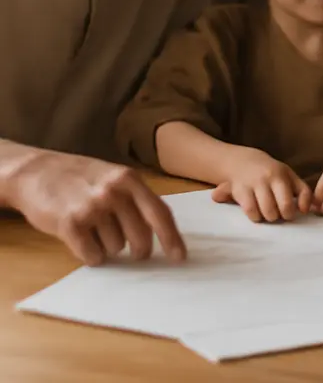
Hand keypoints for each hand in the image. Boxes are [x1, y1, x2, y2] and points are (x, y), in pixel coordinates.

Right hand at [3, 148, 184, 265]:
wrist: (37, 172)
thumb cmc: (79, 177)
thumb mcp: (113, 177)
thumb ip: (135, 198)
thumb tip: (159, 231)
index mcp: (129, 179)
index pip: (160, 212)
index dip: (172, 238)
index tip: (180, 257)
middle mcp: (114, 192)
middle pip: (141, 236)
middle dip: (140, 250)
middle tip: (133, 251)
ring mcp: (92, 208)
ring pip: (115, 248)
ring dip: (107, 246)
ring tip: (94, 229)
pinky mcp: (70, 225)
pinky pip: (92, 255)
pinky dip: (90, 254)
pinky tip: (82, 239)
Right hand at [210, 147, 311, 222]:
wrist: (239, 162)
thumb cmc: (268, 173)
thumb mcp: (287, 176)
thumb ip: (300, 190)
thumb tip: (306, 210)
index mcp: (286, 174)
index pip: (303, 192)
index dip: (303, 206)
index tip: (298, 211)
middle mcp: (272, 177)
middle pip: (286, 206)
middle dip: (285, 215)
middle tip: (281, 214)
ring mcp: (256, 183)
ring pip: (269, 212)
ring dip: (270, 217)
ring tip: (268, 213)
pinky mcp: (241, 191)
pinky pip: (252, 212)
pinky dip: (255, 217)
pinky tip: (256, 212)